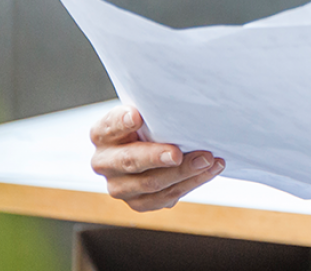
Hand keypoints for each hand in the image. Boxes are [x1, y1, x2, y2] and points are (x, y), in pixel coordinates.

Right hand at [88, 104, 223, 211]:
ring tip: (208, 160)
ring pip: (151, 184)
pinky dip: (190, 184)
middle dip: (156, 157)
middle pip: (129, 161)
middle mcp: (104, 162)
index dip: (122, 122)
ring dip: (183, 173)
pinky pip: (165, 198)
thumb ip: (152, 112)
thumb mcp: (145, 112)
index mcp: (102, 134)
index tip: (136, 116)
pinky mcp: (138, 202)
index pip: (110, 126)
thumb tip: (181, 108)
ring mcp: (119, 186)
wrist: (149, 147)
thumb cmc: (149, 124)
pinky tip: (209, 171)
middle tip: (178, 154)